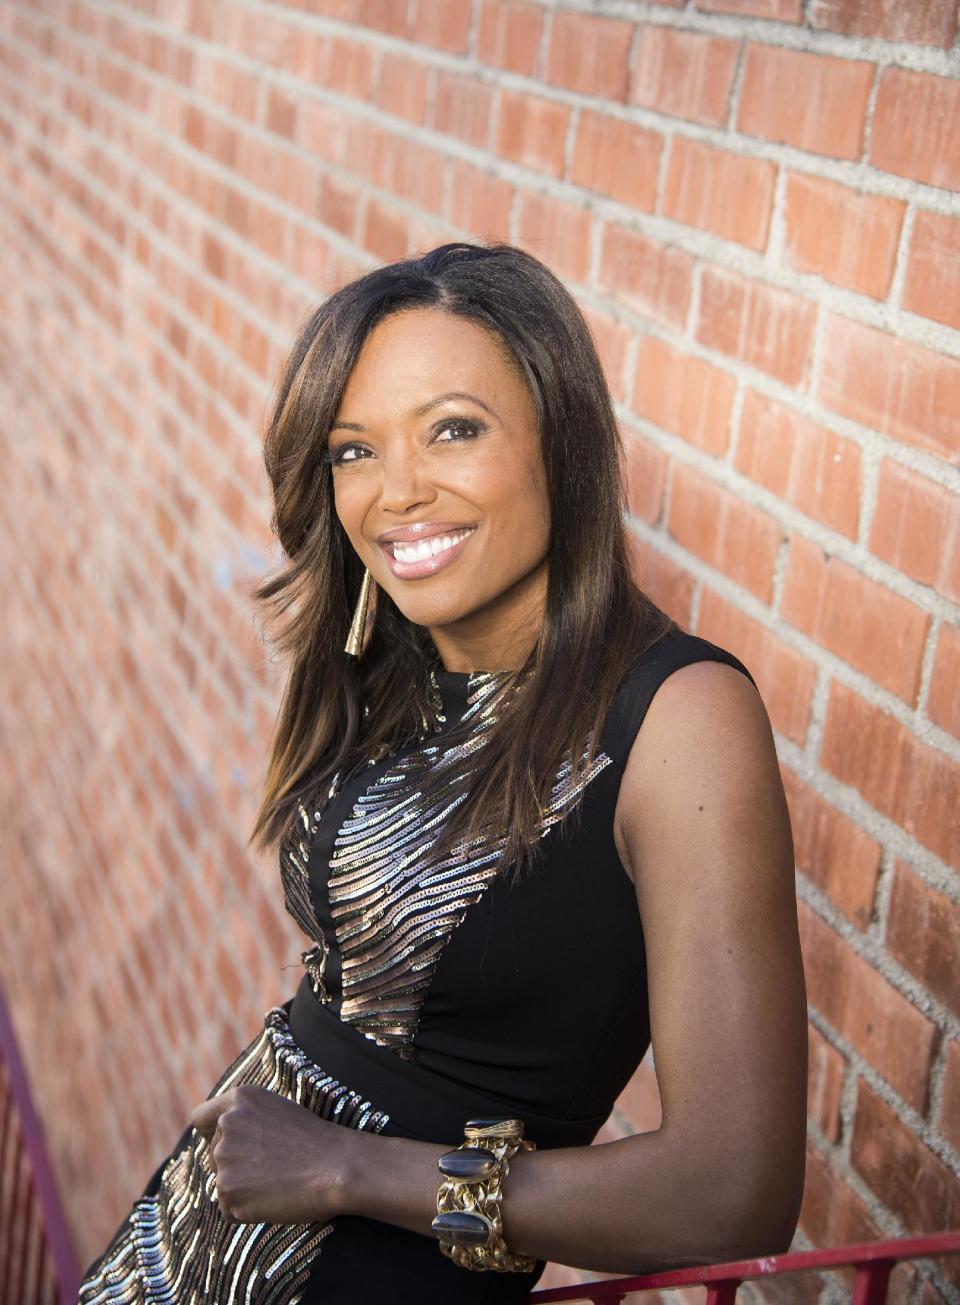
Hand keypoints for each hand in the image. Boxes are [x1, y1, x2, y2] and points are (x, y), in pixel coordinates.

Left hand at [189, 1084, 350, 1224]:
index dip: (210, 1134)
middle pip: (214, 1155)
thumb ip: (247, 1120)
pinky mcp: (228, 1191)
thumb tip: (221, 1142)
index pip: (201, 1118)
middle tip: (272, 1169)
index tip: (226, 1145)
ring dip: (244, 1188)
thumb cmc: (316, 1140)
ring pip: (223, 1182)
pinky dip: (247, 1211)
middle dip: (235, 1165)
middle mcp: (226, 1125)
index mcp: (240, 1099)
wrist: (337, 1166)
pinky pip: (229, 1209)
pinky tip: (274, 1199)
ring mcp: (224, 1159)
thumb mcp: (278, 1111)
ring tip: (277, 1182)